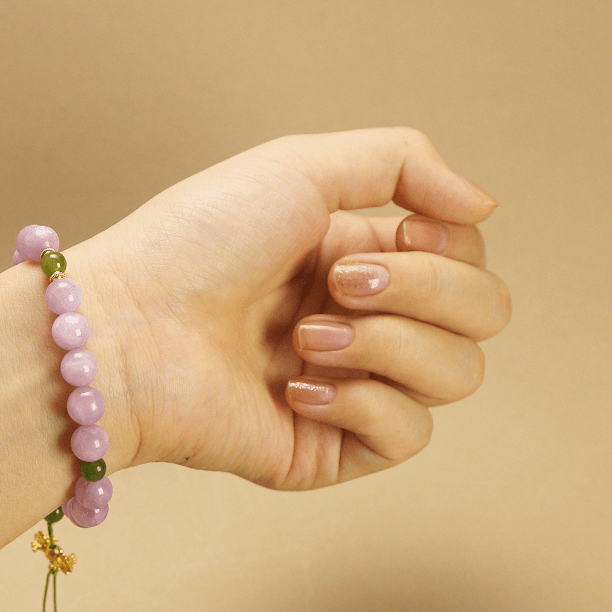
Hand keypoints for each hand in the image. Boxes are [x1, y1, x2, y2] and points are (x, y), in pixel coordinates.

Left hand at [78, 128, 511, 489]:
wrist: (125, 330)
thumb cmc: (193, 243)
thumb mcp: (298, 168)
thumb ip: (402, 163)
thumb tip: (486, 205)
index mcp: (360, 258)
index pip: (467, 258)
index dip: (443, 248)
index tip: (378, 236)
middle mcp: (364, 322)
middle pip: (482, 316)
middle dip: (422, 292)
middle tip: (334, 285)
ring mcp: (350, 388)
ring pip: (457, 374)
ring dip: (388, 344)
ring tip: (303, 338)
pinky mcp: (329, 449)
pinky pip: (408, 434)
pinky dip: (362, 402)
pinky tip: (292, 389)